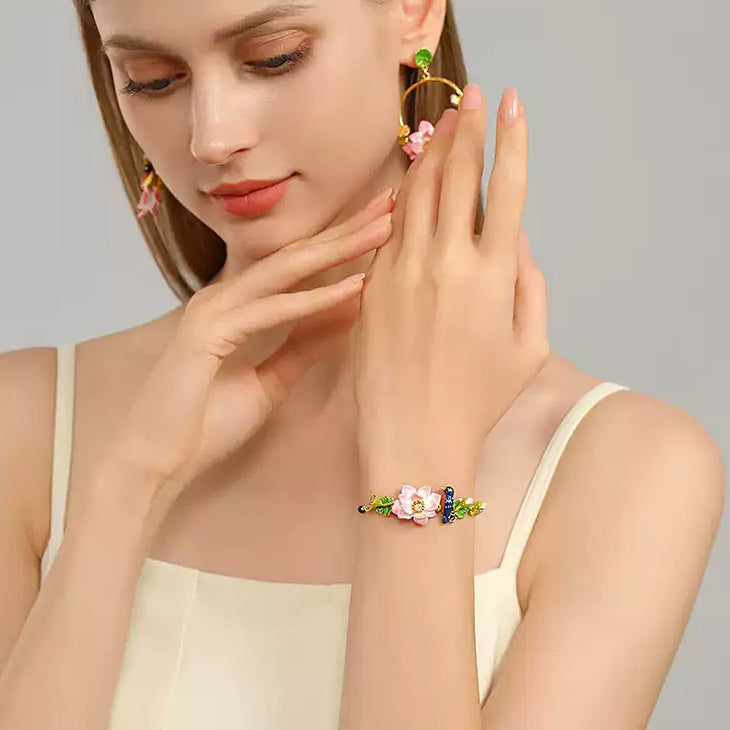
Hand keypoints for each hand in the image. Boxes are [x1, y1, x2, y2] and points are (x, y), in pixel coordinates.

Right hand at [99, 189, 393, 514]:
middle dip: (347, 229)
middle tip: (392, 202)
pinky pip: (271, 311)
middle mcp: (226, 298)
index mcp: (238, 306)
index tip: (384, 224)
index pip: (299, 266)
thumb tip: (348, 315)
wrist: (158, 463)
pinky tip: (354, 288)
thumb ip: (305, 346)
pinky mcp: (208, 334)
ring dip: (338, 250)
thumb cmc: (207, 423)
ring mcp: (213, 311)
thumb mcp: (272, 380)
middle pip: (297, 255)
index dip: (342, 242)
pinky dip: (314, 300)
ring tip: (383, 230)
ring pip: (286, 271)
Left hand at [352, 85, 548, 478]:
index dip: (511, 142)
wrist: (413, 434)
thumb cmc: (477, 400)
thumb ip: (530, 286)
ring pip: (415, 196)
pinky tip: (405, 181)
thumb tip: (517, 239)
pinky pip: (386, 230)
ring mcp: (402, 272)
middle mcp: (445, 263)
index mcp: (492, 276)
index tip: (512, 105)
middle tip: (470, 99)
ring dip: (429, 155)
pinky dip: (399, 200)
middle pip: (455, 178)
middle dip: (465, 131)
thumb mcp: (528, 348)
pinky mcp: (372, 286)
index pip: (505, 190)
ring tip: (438, 125)